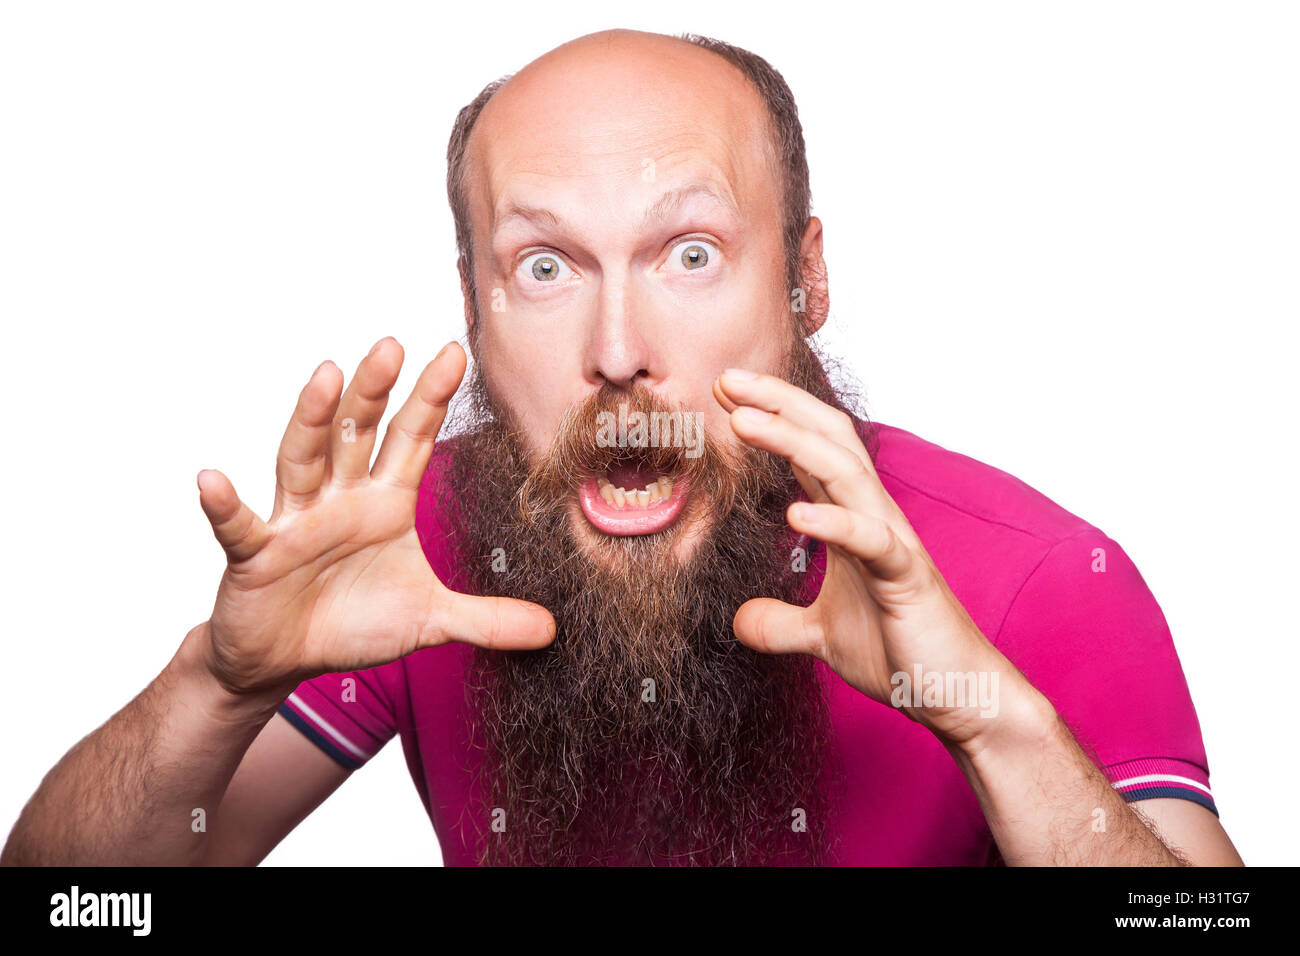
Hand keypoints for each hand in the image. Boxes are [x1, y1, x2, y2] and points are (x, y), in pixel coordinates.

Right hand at [196, 338, 554, 699]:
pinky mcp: (255, 554)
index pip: (411, 439)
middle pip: (357, 434)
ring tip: (325, 376)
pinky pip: (238, 526)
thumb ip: (487, 619)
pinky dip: (223, 504)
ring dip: (311, 419)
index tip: (455, 352)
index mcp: (384, 503)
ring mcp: (295, 521)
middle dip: (375, 392)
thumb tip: (550, 629)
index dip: (430, 398)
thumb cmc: (352, 622)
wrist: (285, 658)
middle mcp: (340, 499)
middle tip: (392, 345)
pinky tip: (211, 479)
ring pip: (302, 460)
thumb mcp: (430, 621)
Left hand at [714, 368, 1023, 746]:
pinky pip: (872, 541)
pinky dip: (835, 522)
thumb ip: (781, 622)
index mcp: (854, 518)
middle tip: (726, 378)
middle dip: (778, 403)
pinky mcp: (907, 579)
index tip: (723, 393)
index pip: (811, 451)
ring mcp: (893, 543)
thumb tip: (741, 621)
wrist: (954, 693)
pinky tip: (796, 512)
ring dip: (792, 441)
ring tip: (743, 420)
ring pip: (846, 473)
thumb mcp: (822, 635)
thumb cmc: (898, 650)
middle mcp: (874, 516)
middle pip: (828, 438)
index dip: (772, 417)